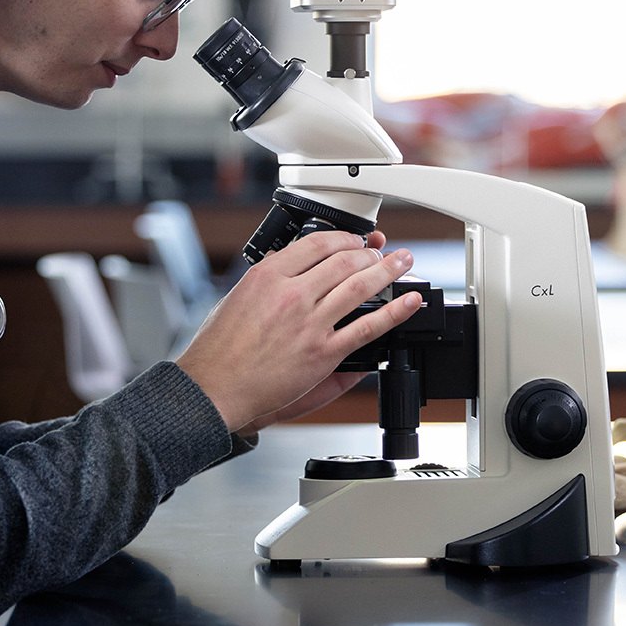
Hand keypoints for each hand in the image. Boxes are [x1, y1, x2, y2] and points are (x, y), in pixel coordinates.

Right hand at [177, 229, 419, 431]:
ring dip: (388, 270)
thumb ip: (270, 282)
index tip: (354, 240)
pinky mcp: (323, 352)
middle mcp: (291, 294)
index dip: (344, 238)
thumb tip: (298, 271)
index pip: (317, 243)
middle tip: (382, 251)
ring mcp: (310, 323)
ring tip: (403, 262)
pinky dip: (395, 311)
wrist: (215, 387)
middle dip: (370, 252)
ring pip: (360, 286)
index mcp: (268, 275)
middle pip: (344, 260)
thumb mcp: (237, 297)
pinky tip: (410, 301)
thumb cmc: (219, 349)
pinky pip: (368, 326)